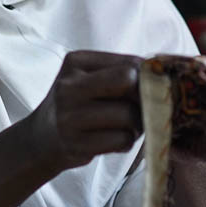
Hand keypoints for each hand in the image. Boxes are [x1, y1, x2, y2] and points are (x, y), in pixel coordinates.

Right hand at [26, 51, 143, 172]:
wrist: (42, 138)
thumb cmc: (78, 104)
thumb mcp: (89, 78)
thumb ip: (121, 72)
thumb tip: (164, 75)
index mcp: (76, 62)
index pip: (129, 63)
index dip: (148, 78)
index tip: (149, 89)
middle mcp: (69, 86)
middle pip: (129, 82)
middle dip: (143, 97)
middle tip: (140, 107)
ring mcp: (70, 116)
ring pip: (129, 115)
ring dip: (137, 124)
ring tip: (126, 126)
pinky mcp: (76, 144)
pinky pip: (122, 140)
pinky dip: (126, 142)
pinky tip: (114, 140)